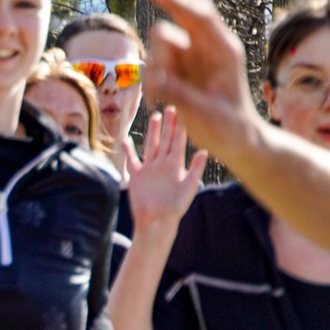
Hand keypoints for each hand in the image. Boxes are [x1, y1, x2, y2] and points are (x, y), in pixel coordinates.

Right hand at [128, 105, 205, 232]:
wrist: (156, 222)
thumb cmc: (174, 208)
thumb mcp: (189, 187)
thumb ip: (195, 169)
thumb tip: (204, 151)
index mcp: (175, 165)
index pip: (178, 141)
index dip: (180, 127)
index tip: (183, 111)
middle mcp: (163, 164)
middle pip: (165, 139)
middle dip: (168, 124)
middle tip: (171, 107)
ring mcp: (149, 169)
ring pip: (151, 145)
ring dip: (153, 132)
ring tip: (154, 116)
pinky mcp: (137, 176)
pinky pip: (132, 160)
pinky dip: (128, 151)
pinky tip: (124, 140)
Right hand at [131, 0, 260, 163]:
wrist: (237, 141)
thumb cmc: (230, 129)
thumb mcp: (208, 116)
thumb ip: (182, 96)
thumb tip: (156, 81)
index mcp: (223, 49)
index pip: (196, 13)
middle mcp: (206, 46)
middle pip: (174, 17)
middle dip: (157, 5)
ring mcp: (190, 55)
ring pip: (159, 46)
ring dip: (153, 70)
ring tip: (160, 101)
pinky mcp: (178, 68)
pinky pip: (154, 65)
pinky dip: (151, 83)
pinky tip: (159, 103)